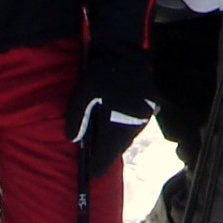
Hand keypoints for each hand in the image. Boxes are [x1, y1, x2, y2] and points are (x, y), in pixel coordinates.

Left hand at [67, 45, 154, 180]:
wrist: (133, 50)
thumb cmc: (106, 72)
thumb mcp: (84, 93)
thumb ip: (76, 118)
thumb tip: (72, 139)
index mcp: (117, 127)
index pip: (106, 158)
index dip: (96, 166)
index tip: (90, 172)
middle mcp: (133, 127)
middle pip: (117, 148)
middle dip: (105, 151)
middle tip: (93, 153)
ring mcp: (144, 117)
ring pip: (126, 136)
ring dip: (114, 138)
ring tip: (101, 135)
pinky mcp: (150, 107)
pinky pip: (133, 124)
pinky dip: (123, 126)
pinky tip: (114, 117)